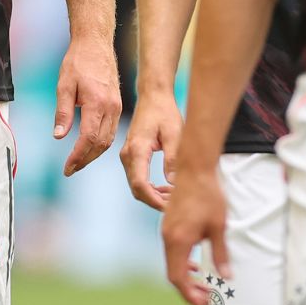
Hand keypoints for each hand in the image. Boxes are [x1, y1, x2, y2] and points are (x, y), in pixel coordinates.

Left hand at [54, 37, 121, 176]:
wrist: (96, 44)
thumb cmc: (78, 61)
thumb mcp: (64, 85)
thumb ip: (63, 112)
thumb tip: (59, 136)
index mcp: (96, 102)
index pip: (89, 138)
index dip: (78, 156)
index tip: (67, 167)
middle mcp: (111, 107)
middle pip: (101, 144)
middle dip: (85, 159)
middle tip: (70, 169)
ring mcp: (116, 106)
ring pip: (108, 139)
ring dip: (93, 154)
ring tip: (78, 161)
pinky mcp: (117, 104)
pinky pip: (111, 130)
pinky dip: (101, 143)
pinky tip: (89, 146)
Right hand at [119, 91, 181, 209]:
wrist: (153, 96)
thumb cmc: (165, 112)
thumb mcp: (174, 133)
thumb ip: (173, 158)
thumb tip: (174, 183)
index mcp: (137, 149)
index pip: (140, 184)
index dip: (155, 200)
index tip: (171, 207)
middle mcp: (127, 155)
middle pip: (137, 189)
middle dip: (156, 201)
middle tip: (178, 205)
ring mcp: (127, 156)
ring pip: (137, 186)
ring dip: (154, 196)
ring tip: (176, 198)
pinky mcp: (131, 156)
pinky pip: (138, 178)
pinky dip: (151, 188)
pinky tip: (167, 189)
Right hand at [160, 165, 225, 304]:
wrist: (194, 168)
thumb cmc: (207, 195)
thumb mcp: (219, 227)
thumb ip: (220, 254)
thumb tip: (225, 276)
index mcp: (178, 241)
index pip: (179, 278)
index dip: (190, 295)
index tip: (204, 304)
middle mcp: (167, 238)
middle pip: (172, 274)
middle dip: (188, 290)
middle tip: (206, 299)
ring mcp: (166, 231)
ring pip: (171, 263)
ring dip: (185, 277)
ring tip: (202, 285)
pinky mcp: (169, 225)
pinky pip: (172, 252)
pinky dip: (182, 263)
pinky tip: (195, 264)